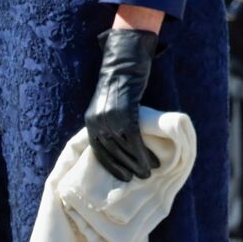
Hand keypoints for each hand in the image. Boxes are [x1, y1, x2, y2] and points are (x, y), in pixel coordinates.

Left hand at [84, 28, 160, 181]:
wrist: (125, 63)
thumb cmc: (119, 83)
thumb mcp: (107, 105)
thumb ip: (109, 121)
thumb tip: (118, 140)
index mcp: (91, 122)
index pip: (99, 152)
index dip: (111, 166)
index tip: (123, 177)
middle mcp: (98, 122)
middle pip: (112, 153)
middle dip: (126, 167)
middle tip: (139, 178)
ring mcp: (111, 118)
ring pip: (124, 149)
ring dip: (137, 163)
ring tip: (148, 172)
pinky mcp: (126, 114)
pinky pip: (135, 140)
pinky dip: (143, 152)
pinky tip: (151, 160)